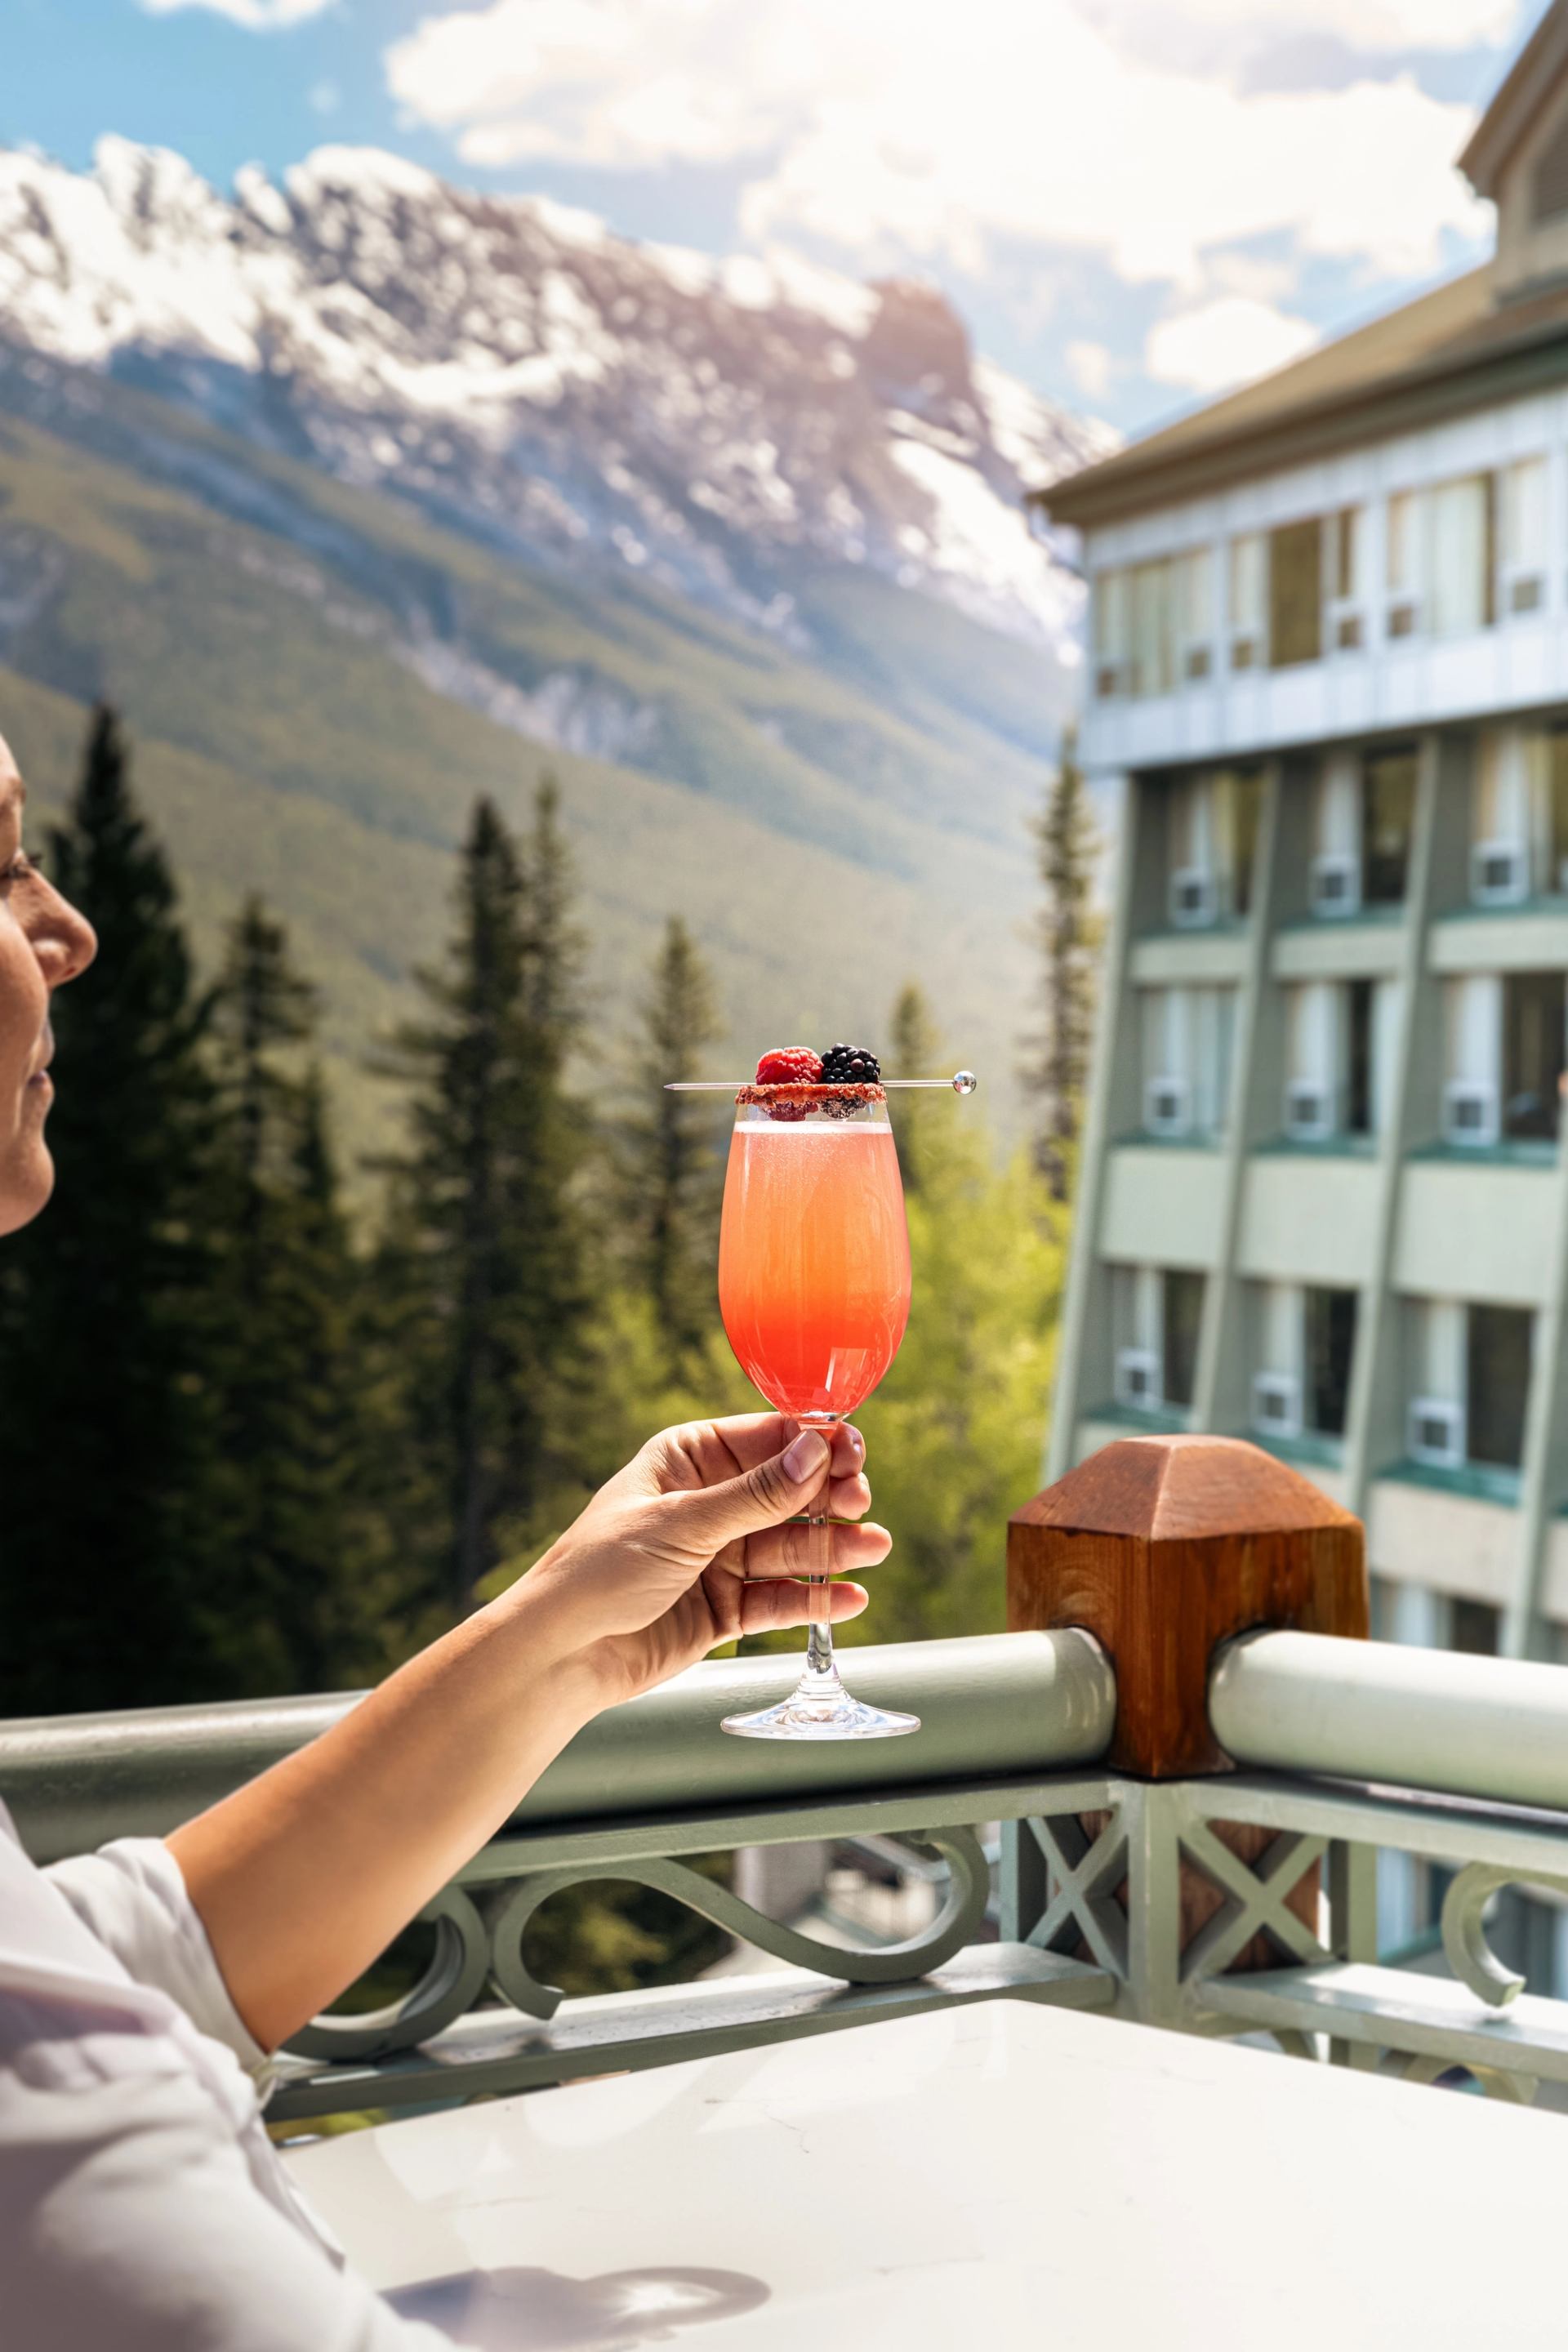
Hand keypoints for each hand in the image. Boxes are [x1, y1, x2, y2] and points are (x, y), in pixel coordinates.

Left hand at [520, 1414, 889, 1702]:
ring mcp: (719, 1556)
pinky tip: (848, 1598)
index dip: (814, 1445)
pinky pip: (779, 1599)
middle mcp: (708, 1503)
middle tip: (860, 1505)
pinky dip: (814, 1598)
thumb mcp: (681, 1523)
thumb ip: (755, 1495)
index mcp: (689, 1459)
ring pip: (790, 1547)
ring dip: (833, 1549)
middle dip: (828, 1498)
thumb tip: (816, 1452)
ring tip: (873, 1550)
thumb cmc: (600, 1571)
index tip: (854, 1453)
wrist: (562, 1654)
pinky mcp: (724, 1608)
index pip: (767, 1441)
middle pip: (787, 1494)